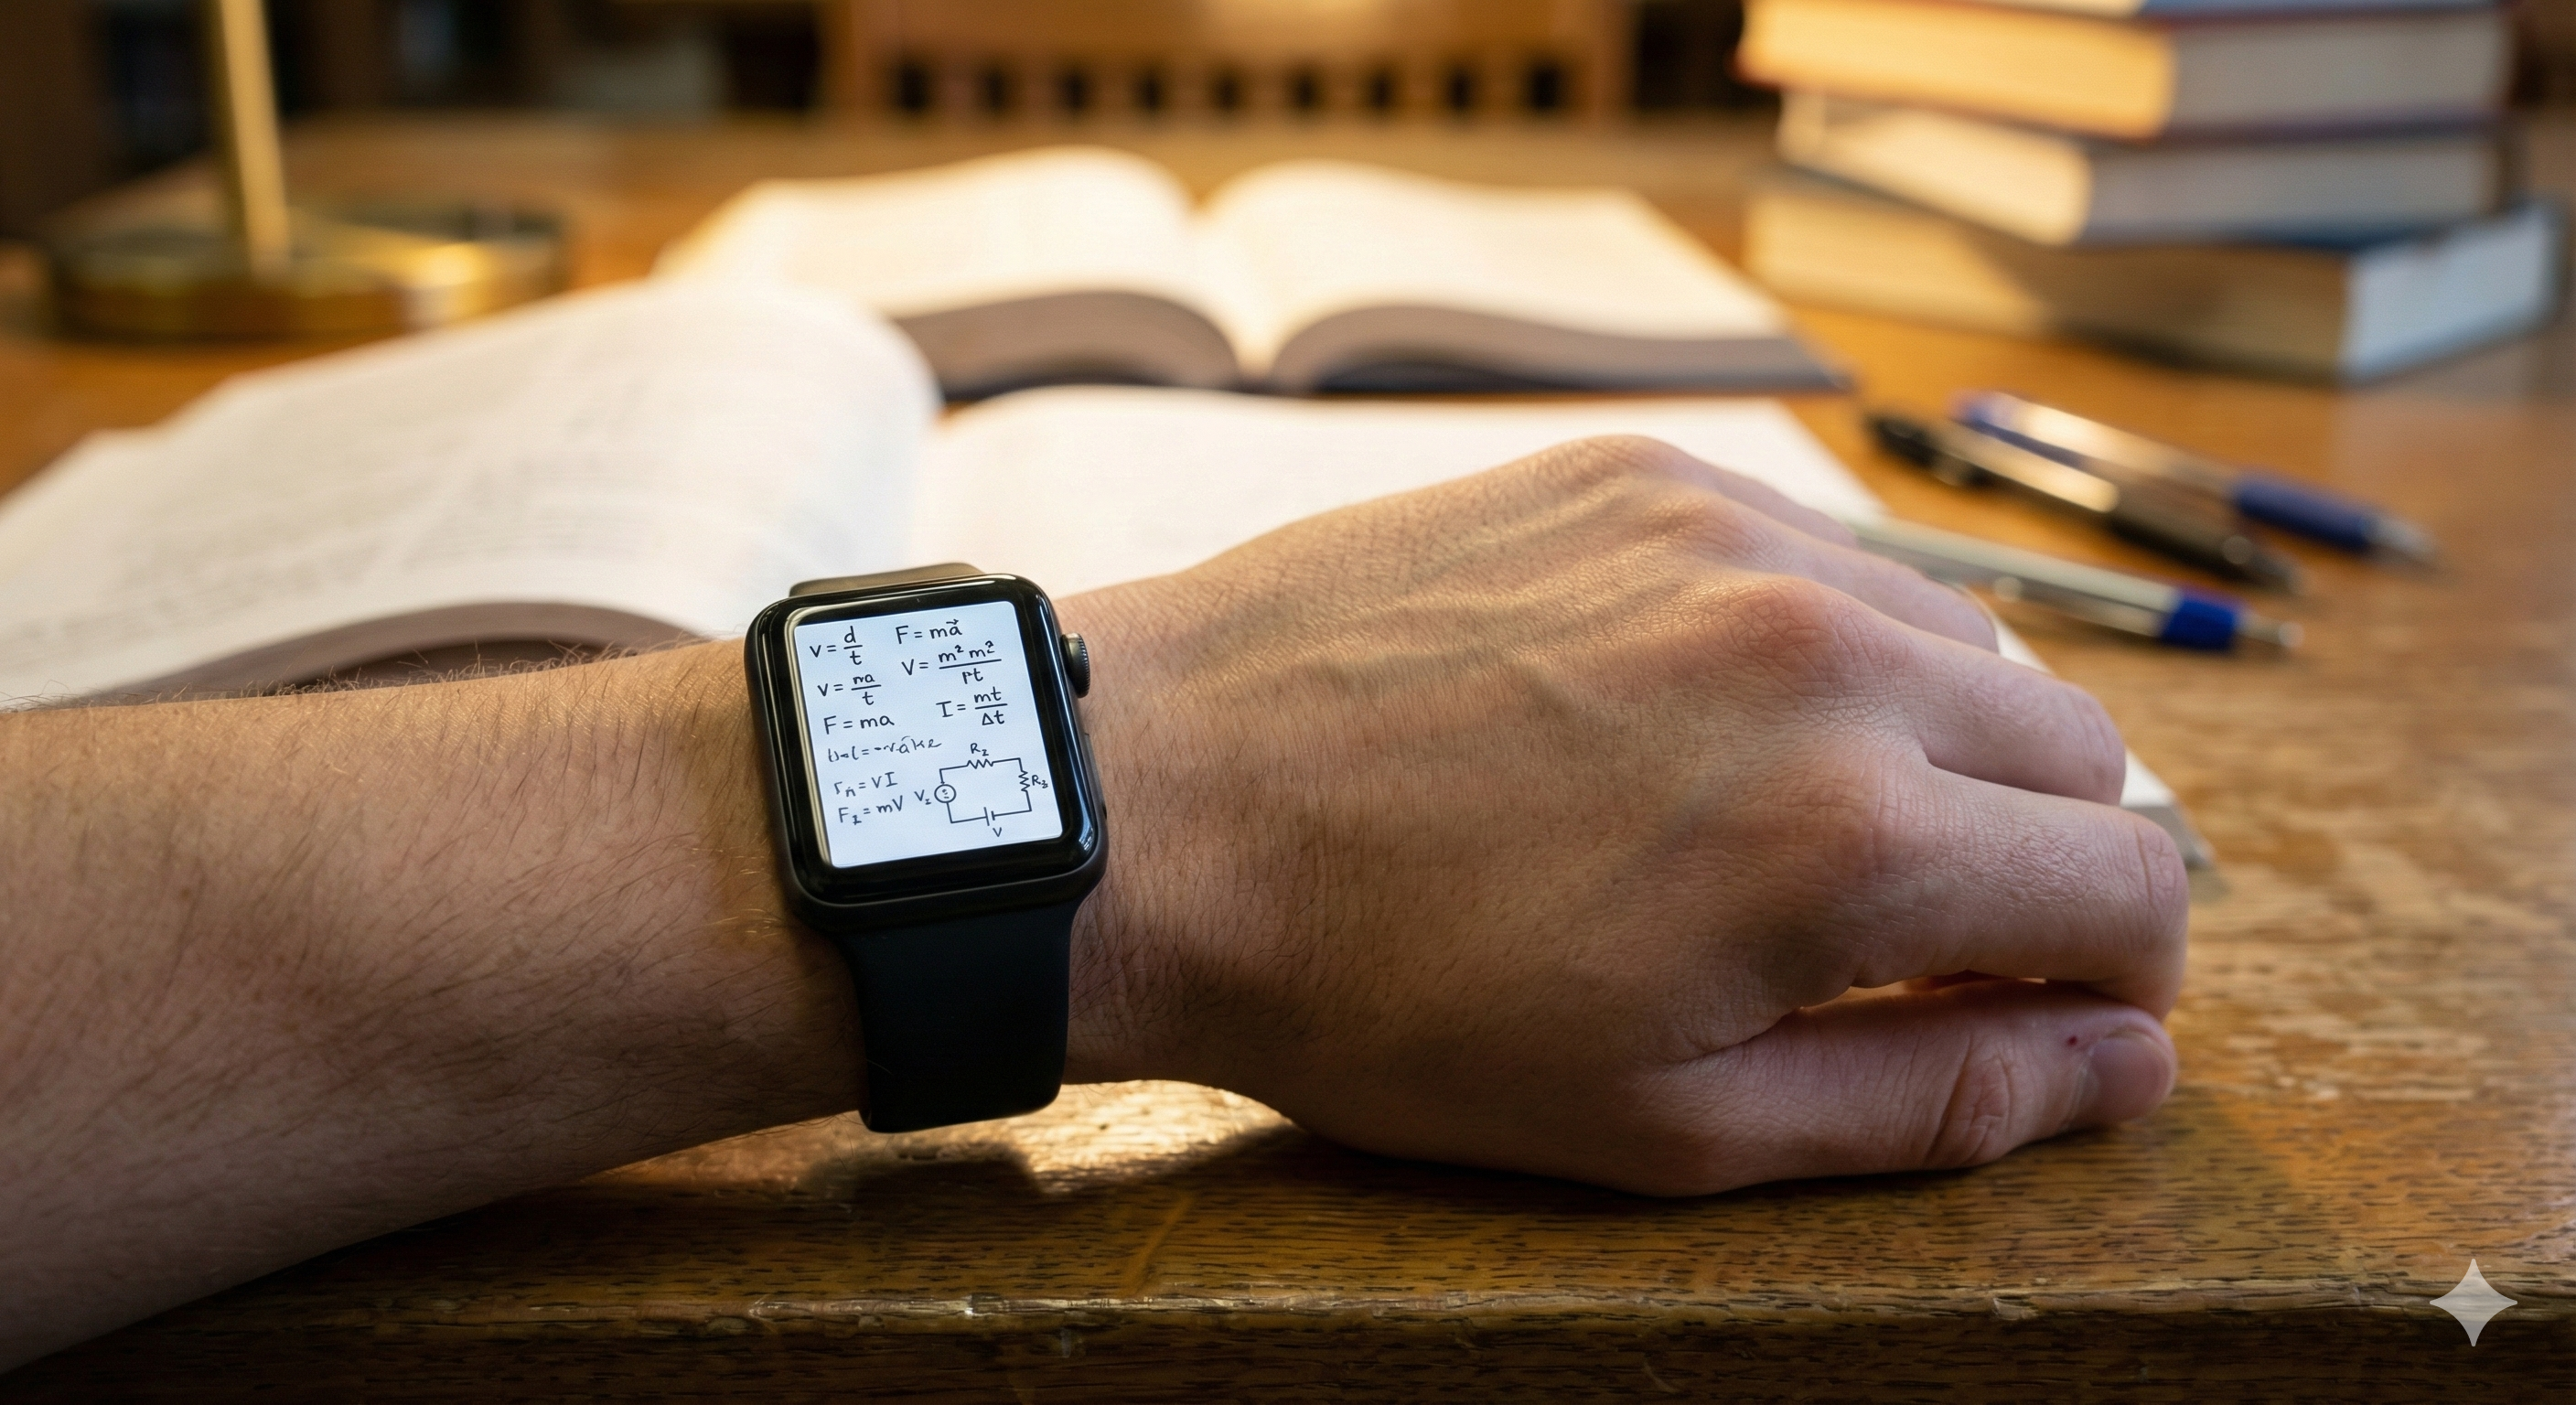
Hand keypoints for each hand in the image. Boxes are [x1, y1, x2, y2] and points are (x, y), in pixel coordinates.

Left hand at [1057, 436, 2186, 1194]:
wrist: (1161, 809)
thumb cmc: (1386, 998)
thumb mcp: (1665, 1123)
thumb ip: (1933, 1097)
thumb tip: (2127, 1061)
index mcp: (1852, 841)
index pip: (2131, 886)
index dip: (2114, 974)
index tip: (2036, 1004)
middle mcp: (1824, 655)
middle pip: (2078, 749)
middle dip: (2035, 856)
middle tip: (1898, 931)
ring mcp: (1728, 537)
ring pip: (1957, 635)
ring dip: (1928, 737)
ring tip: (1774, 820)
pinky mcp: (1638, 472)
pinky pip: (1821, 550)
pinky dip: (1814, 637)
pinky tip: (1690, 707)